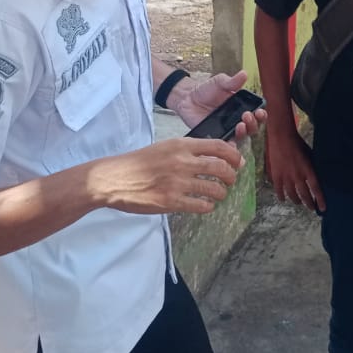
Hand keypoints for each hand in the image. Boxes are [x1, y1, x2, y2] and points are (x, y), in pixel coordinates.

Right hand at [89, 137, 242, 215]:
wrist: (114, 178)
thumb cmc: (139, 162)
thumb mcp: (165, 148)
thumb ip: (189, 151)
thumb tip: (216, 156)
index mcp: (181, 145)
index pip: (218, 146)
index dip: (234, 155)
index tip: (238, 162)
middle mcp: (182, 162)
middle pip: (221, 168)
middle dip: (231, 176)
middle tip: (230, 181)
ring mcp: (177, 182)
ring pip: (214, 189)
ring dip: (221, 193)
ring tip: (218, 195)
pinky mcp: (171, 201)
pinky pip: (200, 206)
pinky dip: (208, 207)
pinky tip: (205, 206)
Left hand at [169, 69, 265, 141]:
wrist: (187, 99)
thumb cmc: (206, 90)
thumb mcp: (219, 82)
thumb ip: (231, 81)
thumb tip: (244, 74)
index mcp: (243, 106)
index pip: (257, 114)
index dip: (261, 115)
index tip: (259, 111)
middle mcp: (238, 119)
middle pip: (253, 127)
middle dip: (254, 123)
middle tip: (247, 116)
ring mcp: (228, 130)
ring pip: (243, 137)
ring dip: (245, 133)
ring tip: (240, 125)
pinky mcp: (218, 137)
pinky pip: (226, 145)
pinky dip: (230, 146)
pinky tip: (230, 142)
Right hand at [266, 122, 324, 211]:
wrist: (281, 136)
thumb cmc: (297, 142)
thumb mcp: (310, 154)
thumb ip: (312, 166)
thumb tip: (317, 174)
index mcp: (308, 170)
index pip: (316, 189)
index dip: (320, 200)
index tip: (323, 209)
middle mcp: (298, 176)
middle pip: (304, 195)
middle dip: (309, 203)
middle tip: (312, 208)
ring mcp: (286, 177)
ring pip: (292, 195)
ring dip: (296, 201)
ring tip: (299, 203)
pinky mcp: (275, 176)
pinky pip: (279, 191)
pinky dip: (281, 196)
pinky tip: (283, 199)